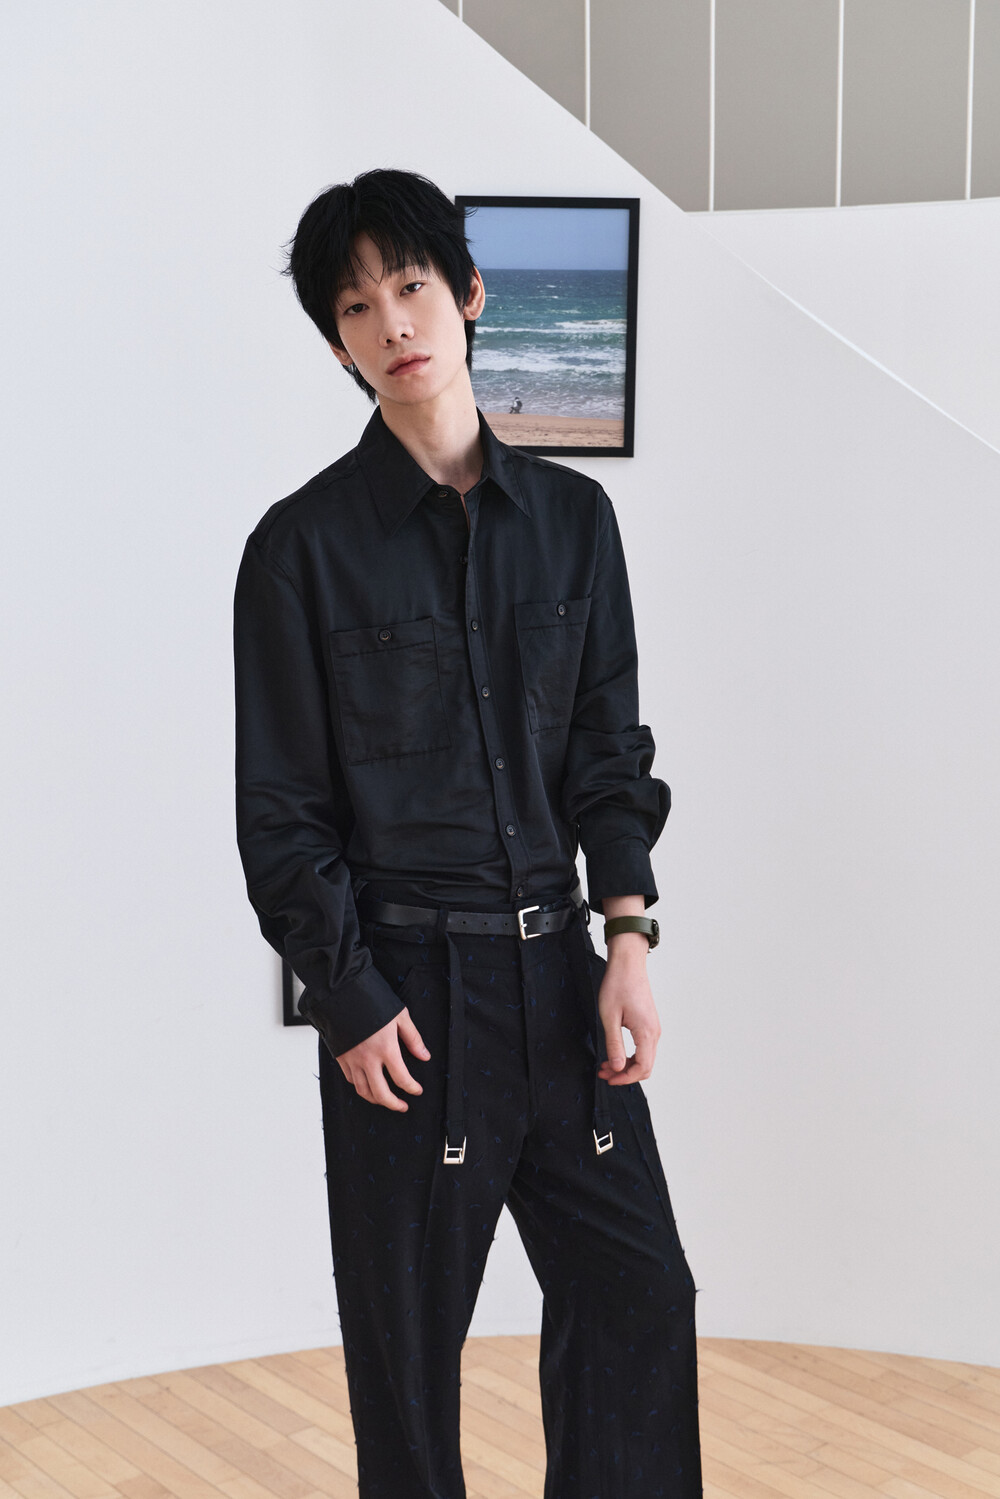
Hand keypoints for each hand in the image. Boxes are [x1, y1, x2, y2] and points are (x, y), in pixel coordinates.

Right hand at [336, 1007, 430, 1109]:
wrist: (343, 994)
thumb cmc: (373, 1002)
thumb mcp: (400, 1016)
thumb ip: (413, 1038)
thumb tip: (424, 1056)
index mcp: (386, 1049)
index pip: (402, 1079)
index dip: (412, 1088)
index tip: (417, 1090)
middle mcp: (368, 1059)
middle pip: (381, 1093)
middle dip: (393, 1104)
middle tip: (403, 1106)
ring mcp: (353, 1060)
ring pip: (363, 1090)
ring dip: (376, 1099)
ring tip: (386, 1100)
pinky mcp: (342, 1057)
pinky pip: (351, 1079)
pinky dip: (361, 1087)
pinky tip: (368, 1085)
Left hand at [596, 934, 659, 1084]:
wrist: (628, 964)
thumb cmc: (617, 985)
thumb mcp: (609, 1017)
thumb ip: (614, 1044)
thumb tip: (618, 1068)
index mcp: (646, 1032)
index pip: (642, 1068)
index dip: (625, 1078)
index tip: (608, 1078)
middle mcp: (654, 1032)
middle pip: (645, 1066)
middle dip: (624, 1074)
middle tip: (603, 1072)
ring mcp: (653, 1028)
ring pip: (645, 1058)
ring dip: (626, 1065)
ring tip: (605, 1064)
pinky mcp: (649, 1024)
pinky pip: (644, 1048)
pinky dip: (630, 1055)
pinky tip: (615, 1053)